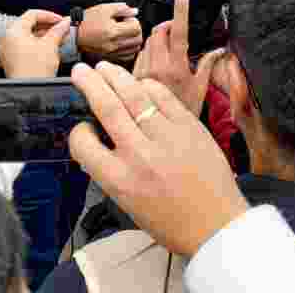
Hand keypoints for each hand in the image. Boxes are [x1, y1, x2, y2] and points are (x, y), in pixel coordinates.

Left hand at [0, 9, 67, 77]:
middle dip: (48, 26)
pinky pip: (25, 46)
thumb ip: (58, 31)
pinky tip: (50, 48)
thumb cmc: (34, 72)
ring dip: (44, 36)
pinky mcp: (11, 60)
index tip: (60, 20)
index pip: (32, 14)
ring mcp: (8, 50)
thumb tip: (64, 23)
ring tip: (59, 39)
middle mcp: (7, 39)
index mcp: (13, 31)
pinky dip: (37, 45)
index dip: (49, 15)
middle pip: (30, 25)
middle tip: (62, 29)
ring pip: (28, 36)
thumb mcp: (51, 45)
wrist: (28, 93)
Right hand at [69, 62, 248, 256]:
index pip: (83, 143)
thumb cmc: (172, 221)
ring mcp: (166, 137)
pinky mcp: (189, 126)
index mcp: (119, 180)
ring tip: (104, 68)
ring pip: (134, 94)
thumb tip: (99, 143)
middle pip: (106, 106)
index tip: (83, 127)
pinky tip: (140, 83)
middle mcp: (139, 155)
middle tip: (80, 70)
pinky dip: (148, 86)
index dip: (78, 131)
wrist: (216, 225)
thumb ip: (111, 172)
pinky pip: (163, 96)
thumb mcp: (128, 204)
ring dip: (115, 76)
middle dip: (89, 83)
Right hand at [79, 2, 143, 60]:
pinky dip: (130, 49)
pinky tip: (124, 41)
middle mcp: (113, 44)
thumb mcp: (104, 8)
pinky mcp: (110, 56)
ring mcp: (112, 52)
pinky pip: (128, 56)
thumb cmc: (86, 20)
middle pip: (138, 39)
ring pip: (135, 49)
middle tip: (128, 24)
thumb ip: (122, 8)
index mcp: (112, 31)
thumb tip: (135, 11)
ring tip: (125, 32)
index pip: (136, 28)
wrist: (74, 34)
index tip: (126, 17)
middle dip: (136, 30)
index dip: (133, 20)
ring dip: (134, 39)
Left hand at [133, 0, 225, 116]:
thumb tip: (220, 49)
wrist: (162, 139)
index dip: (181, 10)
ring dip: (157, 40)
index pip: (179, 32)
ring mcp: (141, 73)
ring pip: (146, 43)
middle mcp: (156, 68)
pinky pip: (138, 57)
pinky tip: (155, 66)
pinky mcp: (132, 79)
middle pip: (158, 32)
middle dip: (167, 26)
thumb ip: (208, 65)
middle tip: (176, 30)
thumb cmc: (186, 114)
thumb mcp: (201, 90)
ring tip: (168, 53)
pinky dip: (147, 54)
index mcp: (176, 68)